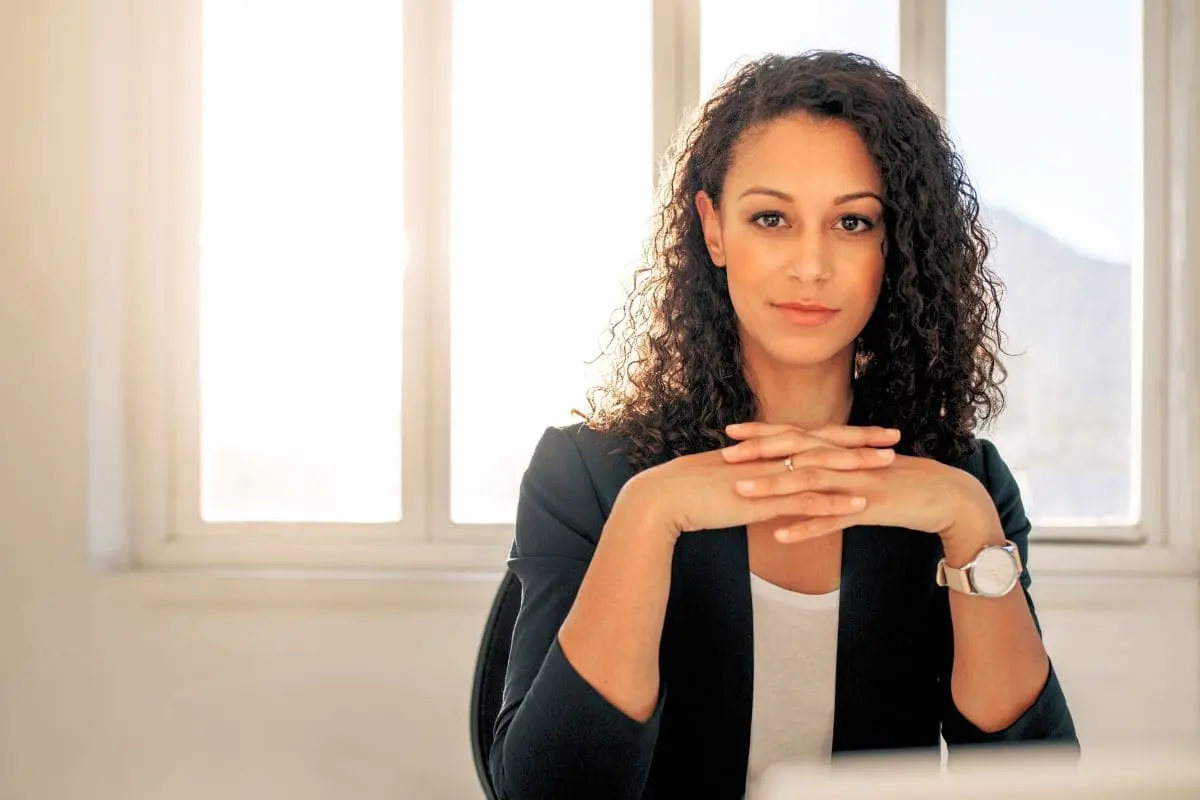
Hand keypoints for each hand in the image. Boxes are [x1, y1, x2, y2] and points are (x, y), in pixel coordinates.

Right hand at [619, 423, 901, 541]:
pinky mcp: (762, 500)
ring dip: (856, 466)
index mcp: (762, 450)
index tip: (870, 432)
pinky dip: (833, 501)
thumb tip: (763, 483)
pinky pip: (804, 499)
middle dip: (861, 440)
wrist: (663, 498)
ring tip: (888, 466)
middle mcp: (769, 457)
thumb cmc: (689, 493)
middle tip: (894, 437)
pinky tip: (859, 504)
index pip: (811, 437)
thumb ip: (750, 479)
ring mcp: (767, 477)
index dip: (842, 434)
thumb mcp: (727, 481)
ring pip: (821, 467)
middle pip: (823, 444)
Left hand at [723, 422, 994, 542]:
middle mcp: (847, 461)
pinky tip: (780, 535)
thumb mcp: (865, 472)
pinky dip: (807, 527)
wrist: (951, 497)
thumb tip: (806, 469)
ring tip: (740, 492)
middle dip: (758, 454)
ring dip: (773, 488)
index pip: (796, 436)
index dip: (762, 433)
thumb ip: (836, 469)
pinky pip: (834, 519)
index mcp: (844, 450)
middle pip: (796, 453)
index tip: (730, 432)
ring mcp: (858, 484)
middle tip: (723, 456)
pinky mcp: (871, 508)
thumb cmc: (906, 485)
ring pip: (808, 484)